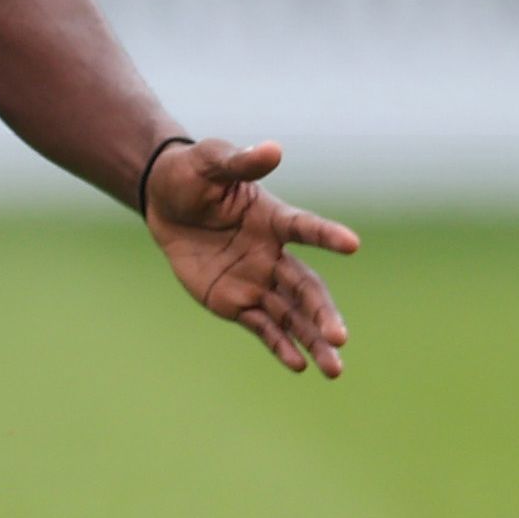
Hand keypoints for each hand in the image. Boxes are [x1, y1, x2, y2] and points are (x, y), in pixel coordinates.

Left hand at [145, 137, 359, 376]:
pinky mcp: (237, 302)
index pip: (305, 228)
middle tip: (341, 338)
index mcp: (274, 219)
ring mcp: (258, 281)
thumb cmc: (192, 175)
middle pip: (306, 288)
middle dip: (323, 313)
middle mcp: (274, 255)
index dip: (326, 235)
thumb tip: (272, 148)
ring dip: (313, 340)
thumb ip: (239, 161)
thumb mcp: (209, 162)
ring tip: (335, 369)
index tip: (352, 243)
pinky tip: (299, 366)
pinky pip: (263, 327)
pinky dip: (280, 346)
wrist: (165, 203)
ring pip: (292, 315)